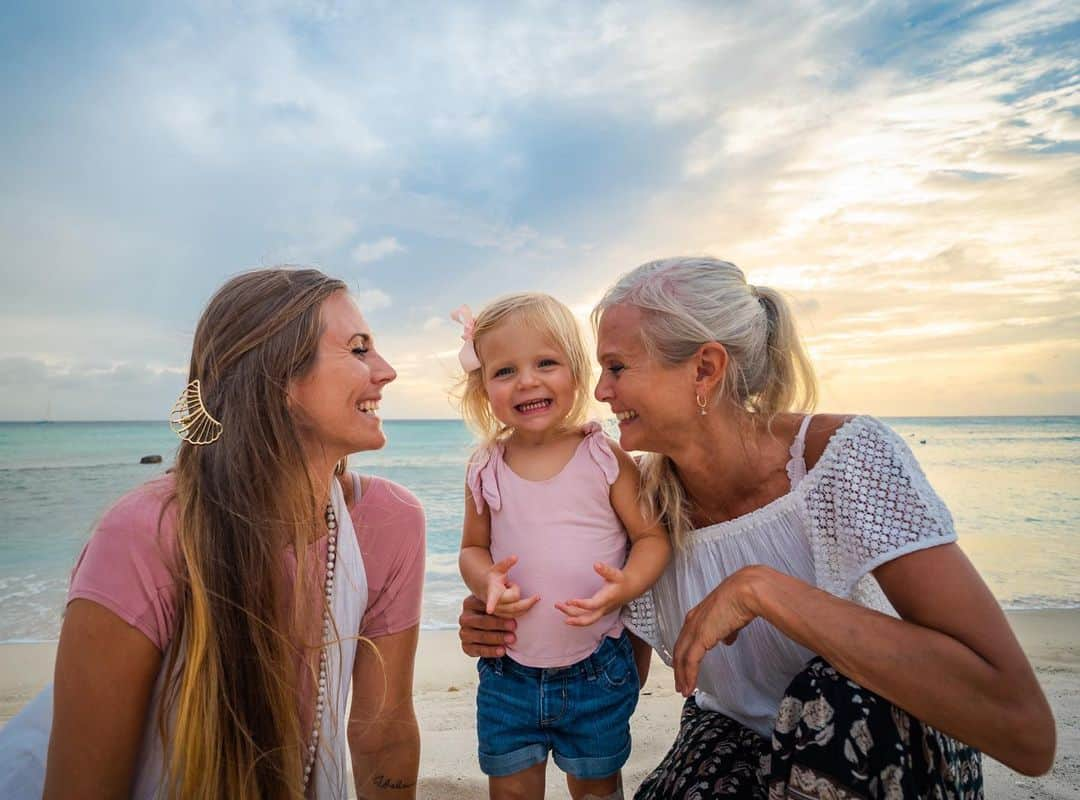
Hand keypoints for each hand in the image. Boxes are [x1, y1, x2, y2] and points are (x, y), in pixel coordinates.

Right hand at [458, 595, 515, 657]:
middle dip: (499, 625)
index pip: (484, 607)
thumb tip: (516, 598)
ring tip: (511, 639)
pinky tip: (502, 650)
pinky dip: (491, 651)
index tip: (513, 616)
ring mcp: (464, 633)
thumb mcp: (496, 605)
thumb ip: (501, 602)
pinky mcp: (466, 646)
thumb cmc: (495, 614)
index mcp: (469, 603)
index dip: (500, 612)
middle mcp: (464, 618)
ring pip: (481, 636)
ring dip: (498, 638)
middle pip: (482, 621)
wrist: (490, 630)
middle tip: (514, 627)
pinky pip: (478, 650)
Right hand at [484, 555, 540, 618]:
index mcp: (492, 591)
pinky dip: (524, 610)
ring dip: (525, 604)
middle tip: (537, 597)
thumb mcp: (498, 568)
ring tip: (525, 594)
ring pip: (517, 612)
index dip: (491, 604)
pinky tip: (528, 603)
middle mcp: (495, 604)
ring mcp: (498, 611)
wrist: (484, 588)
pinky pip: (516, 616)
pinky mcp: (503, 616)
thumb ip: (506, 563)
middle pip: (515, 605)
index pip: (493, 598)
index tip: (489, 610)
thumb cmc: (493, 577)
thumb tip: (515, 557)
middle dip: (527, 601)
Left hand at [555, 562, 629, 626]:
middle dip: (573, 617)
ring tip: (558, 606)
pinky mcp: (599, 613)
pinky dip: (576, 616)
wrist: (630, 589)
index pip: (593, 605)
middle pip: (588, 619)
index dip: (581, 604)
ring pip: (586, 620)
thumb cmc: (621, 580)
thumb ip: (605, 570)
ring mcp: (601, 612)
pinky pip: (587, 618)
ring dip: (571, 615)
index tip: (569, 600)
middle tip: (560, 607)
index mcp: (607, 599)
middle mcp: (604, 608)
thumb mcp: (615, 573)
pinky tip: (566, 610)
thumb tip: (596, 564)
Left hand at [673, 567, 762, 696]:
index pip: (685, 639)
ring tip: (684, 690)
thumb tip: (727, 639)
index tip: (684, 668)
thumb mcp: (731, 616)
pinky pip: (690, 661)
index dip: (683, 655)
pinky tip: (690, 687)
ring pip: (681, 658)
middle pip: (679, 649)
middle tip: (680, 684)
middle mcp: (692, 622)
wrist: (745, 591)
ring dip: (682, 676)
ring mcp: (694, 629)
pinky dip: (689, 676)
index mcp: (697, 615)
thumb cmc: (742, 599)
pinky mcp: (700, 637)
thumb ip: (727, 629)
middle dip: (678, 669)